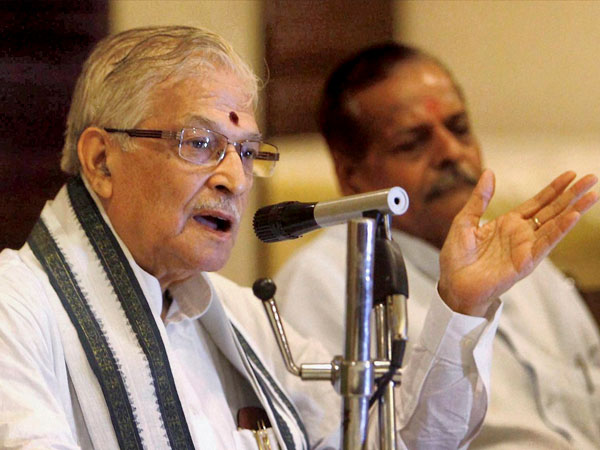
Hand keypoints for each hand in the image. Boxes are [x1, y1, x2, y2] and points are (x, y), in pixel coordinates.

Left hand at [438, 170, 597, 315]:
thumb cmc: (457, 257)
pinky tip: (573, 216)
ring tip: (592, 195)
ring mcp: (525, 248)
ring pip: (555, 225)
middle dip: (572, 194)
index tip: (570, 174)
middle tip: (591, 178)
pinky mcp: (525, 262)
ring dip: (574, 209)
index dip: (554, 188)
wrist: (452, 283)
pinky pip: (545, 244)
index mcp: (508, 223)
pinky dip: (560, 230)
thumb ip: (479, 198)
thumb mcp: (465, 220)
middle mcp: (521, 234)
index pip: (537, 202)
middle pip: (552, 210)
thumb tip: (489, 172)